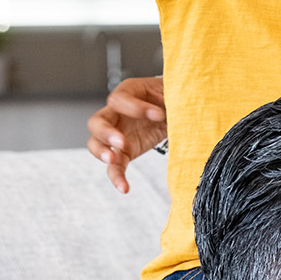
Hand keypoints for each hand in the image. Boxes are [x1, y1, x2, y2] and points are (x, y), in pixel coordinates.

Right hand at [86, 76, 167, 193]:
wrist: (177, 110)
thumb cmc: (173, 96)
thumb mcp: (173, 91)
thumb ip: (173, 97)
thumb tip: (184, 102)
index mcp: (128, 92)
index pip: (119, 98)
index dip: (135, 107)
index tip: (159, 114)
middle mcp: (116, 113)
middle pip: (96, 121)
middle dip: (106, 132)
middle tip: (121, 141)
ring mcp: (117, 134)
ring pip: (96, 144)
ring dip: (102, 152)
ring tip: (113, 159)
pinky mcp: (124, 153)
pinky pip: (115, 166)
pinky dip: (117, 177)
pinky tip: (125, 187)